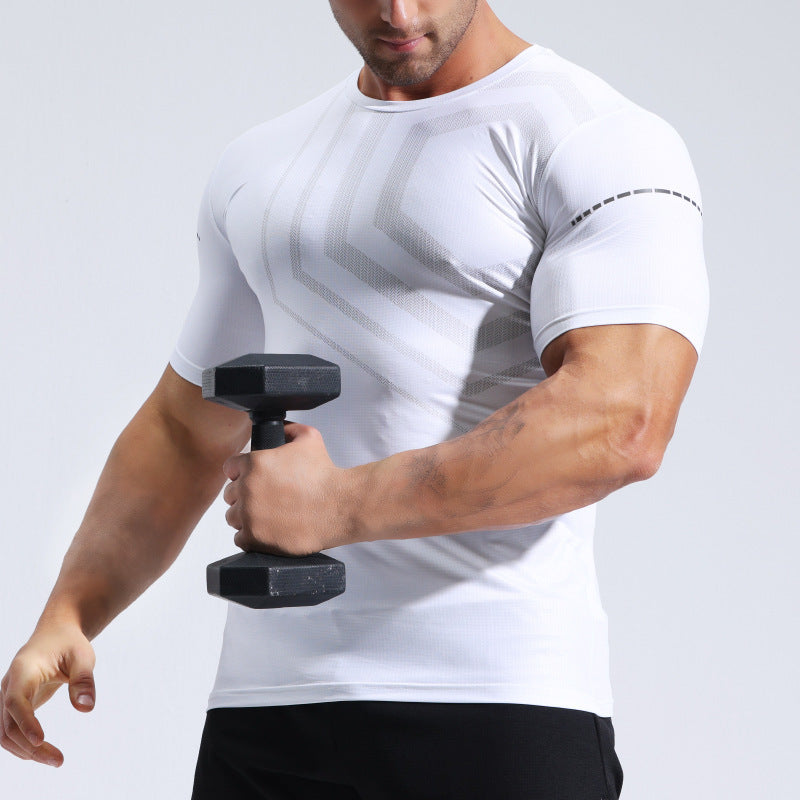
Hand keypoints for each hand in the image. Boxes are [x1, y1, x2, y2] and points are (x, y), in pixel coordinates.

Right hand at [1, 623, 95, 767]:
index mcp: (23, 670)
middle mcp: (9, 686)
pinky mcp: (12, 706)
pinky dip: (23, 745)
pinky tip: (43, 752)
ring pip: (5, 732)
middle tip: (59, 760)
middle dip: (30, 746)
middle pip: (9, 724)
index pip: (16, 701)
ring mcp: (7, 697)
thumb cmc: (69, 643)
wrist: (56, 633)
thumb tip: (86, 708)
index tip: (41, 740)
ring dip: (26, 751)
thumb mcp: (83, 655)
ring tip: (55, 760)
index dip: (26, 722)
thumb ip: (84, 680)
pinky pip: (10, 730)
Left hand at [222, 422, 356, 556]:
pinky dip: (251, 537)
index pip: (230, 468)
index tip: (254, 479)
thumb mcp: (310, 438)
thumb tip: (281, 428)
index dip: (242, 473)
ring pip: (233, 516)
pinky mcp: (255, 538)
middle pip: (230, 493)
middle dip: (245, 495)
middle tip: (265, 498)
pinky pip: (240, 539)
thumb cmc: (326, 475)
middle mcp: (247, 488)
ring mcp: (249, 515)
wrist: (340, 506)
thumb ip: (290, 429)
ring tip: (267, 516)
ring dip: (246, 516)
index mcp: (254, 463)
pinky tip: (268, 531)